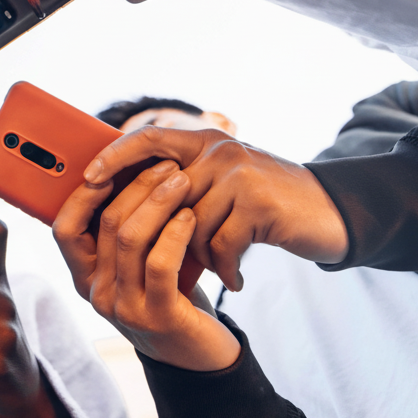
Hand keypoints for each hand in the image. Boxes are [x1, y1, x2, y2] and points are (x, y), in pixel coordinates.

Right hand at [54, 161, 240, 371]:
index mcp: (84, 277)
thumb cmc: (169, 296)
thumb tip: (124, 170)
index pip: (64, 228)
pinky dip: (175, 232)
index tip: (111, 164)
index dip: (83, 194)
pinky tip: (190, 216)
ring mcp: (123, 308)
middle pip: (105, 223)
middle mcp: (96, 293)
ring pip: (130, 238)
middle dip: (137, 185)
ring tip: (183, 181)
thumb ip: (124, 233)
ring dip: (159, 201)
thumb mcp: (137, 266)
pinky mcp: (156, 317)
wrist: (198, 354)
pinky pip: (159, 263)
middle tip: (167, 165)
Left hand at [82, 126, 348, 290]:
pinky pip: (220, 244)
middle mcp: (219, 150)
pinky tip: (234, 279)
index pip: (147, 138)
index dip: (115, 157)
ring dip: (200, 256)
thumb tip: (123, 203)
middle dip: (163, 235)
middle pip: (164, 197)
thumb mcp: (222, 184)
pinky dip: (225, 268)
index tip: (89, 180)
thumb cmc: (264, 205)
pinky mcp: (258, 202)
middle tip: (166, 263)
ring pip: (190, 225)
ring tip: (218, 268)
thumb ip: (183, 184)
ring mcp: (239, 174)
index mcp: (204, 141)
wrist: (328, 213)